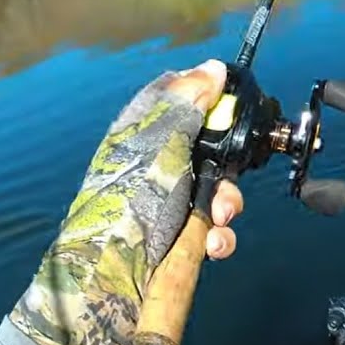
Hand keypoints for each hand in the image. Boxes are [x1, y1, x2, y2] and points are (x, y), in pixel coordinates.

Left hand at [9, 60, 243, 344]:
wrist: (109, 277)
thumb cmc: (130, 202)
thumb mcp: (161, 143)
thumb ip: (191, 102)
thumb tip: (217, 67)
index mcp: (148, 136)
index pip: (187, 104)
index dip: (214, 105)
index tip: (236, 112)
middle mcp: (161, 166)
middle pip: (216, 151)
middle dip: (230, 170)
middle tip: (226, 183)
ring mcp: (172, 205)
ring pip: (222, 193)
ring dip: (229, 208)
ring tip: (219, 222)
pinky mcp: (181, 240)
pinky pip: (216, 232)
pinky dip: (220, 238)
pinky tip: (211, 246)